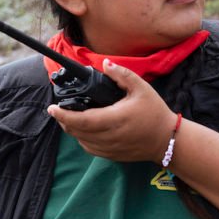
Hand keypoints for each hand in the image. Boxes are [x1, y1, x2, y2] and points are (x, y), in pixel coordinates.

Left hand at [47, 60, 174, 163]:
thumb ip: (122, 75)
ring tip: (68, 117)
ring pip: (81, 141)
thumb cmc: (155, 113)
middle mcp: (109, 136)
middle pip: (76, 131)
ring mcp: (109, 148)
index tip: (52, 107)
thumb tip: (105, 63)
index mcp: (114, 119)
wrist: (166, 140)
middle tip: (57, 110)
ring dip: (72, 130)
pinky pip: (90, 148)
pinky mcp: (111, 155)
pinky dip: (82, 139)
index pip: (81, 119)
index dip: (63, 114)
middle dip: (63, 120)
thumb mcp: (141, 88)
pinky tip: (83, 129)